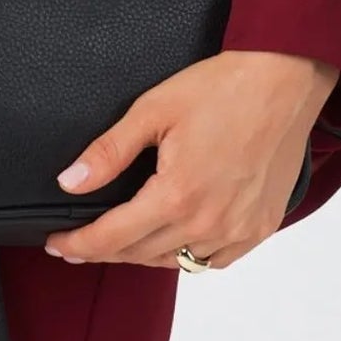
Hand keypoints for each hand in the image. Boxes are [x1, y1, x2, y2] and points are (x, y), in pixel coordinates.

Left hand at [42, 49, 339, 269]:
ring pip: (176, 261)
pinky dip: (189, 256)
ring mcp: (238, 229)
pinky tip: (174, 240)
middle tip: (80, 242)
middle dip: (104, 250)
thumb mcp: (153, 110)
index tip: (56, 246)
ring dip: (143, 254)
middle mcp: (209, 223)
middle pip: (140, 254)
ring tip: (121, 239)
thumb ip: (109, 152)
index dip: (79, 246)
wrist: (284, 79)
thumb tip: (69, 182)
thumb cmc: (223, 87)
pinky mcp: (261, 226)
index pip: (113, 238)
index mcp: (177, 196)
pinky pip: (215, 260)